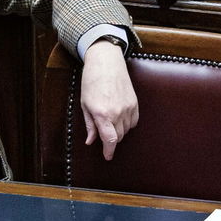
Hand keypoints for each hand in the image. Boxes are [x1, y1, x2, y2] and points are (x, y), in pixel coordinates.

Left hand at [80, 39, 138, 159]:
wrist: (106, 63)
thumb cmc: (91, 82)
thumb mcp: (84, 104)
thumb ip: (90, 125)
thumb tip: (91, 141)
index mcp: (102, 114)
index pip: (110, 140)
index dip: (109, 151)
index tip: (108, 157)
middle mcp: (117, 113)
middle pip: (118, 136)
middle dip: (111, 139)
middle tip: (104, 135)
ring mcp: (128, 108)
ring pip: (126, 130)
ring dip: (119, 131)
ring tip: (110, 122)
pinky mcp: (135, 103)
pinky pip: (134, 121)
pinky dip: (127, 123)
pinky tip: (119, 117)